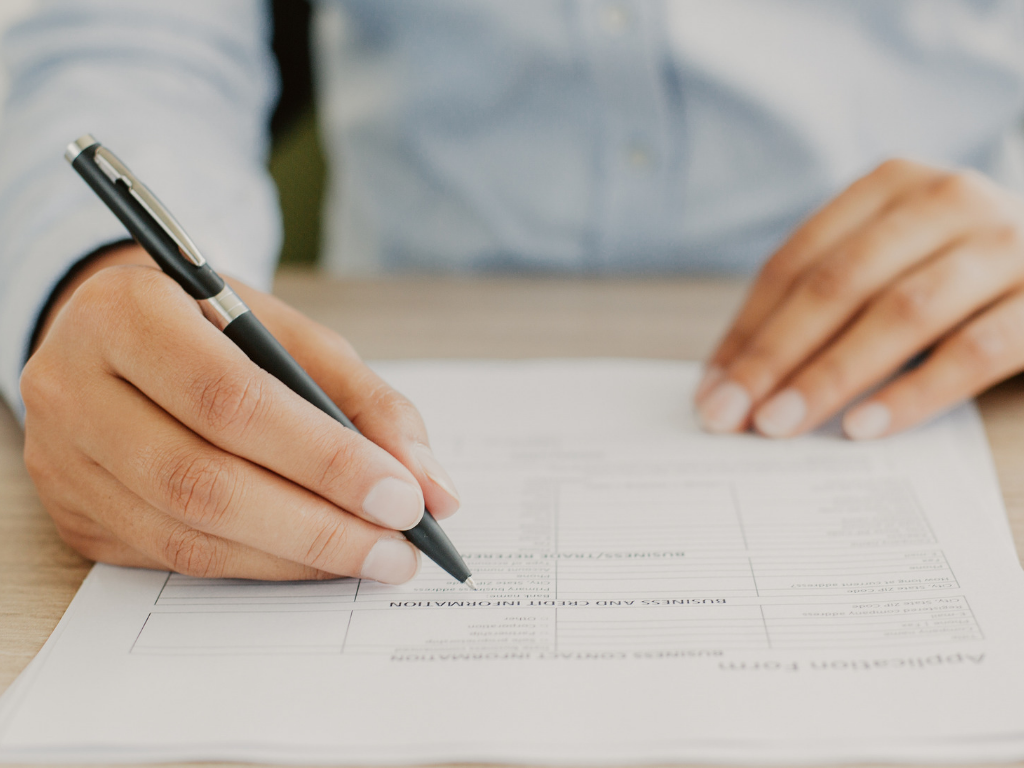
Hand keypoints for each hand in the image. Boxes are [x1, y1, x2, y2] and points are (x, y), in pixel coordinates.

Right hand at [21, 246, 459, 582]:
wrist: (115, 335)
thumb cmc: (213, 328)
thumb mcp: (291, 334)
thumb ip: (367, 402)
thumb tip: (435, 488)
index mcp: (127, 314)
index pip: (231, 401)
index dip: (324, 459)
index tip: (405, 497)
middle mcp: (73, 388)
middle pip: (203, 481)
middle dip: (319, 526)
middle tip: (399, 548)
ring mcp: (63, 459)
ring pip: (188, 535)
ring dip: (295, 557)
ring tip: (372, 557)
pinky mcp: (74, 514)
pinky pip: (174, 558)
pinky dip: (258, 565)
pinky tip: (313, 559)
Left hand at [695, 158, 1023, 438]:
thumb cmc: (958, 275)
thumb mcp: (889, 267)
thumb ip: (825, 306)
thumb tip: (733, 381)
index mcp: (891, 186)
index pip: (796, 262)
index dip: (747, 329)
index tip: (711, 389)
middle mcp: (947, 200)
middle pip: (838, 284)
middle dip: (774, 356)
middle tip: (728, 415)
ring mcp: (1006, 243)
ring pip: (902, 312)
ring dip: (831, 375)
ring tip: (780, 425)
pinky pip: (976, 349)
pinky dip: (914, 392)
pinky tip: (864, 427)